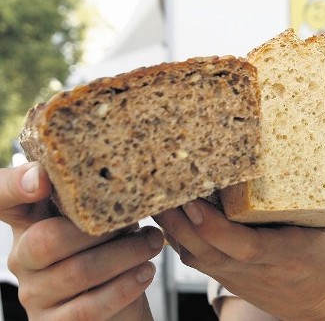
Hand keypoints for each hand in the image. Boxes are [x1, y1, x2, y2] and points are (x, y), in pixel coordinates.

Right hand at [1, 163, 163, 320]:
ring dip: (126, 255)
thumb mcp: (101, 219)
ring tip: (152, 244)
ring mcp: (35, 293)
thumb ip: (98, 198)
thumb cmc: (110, 251)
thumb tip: (126, 175)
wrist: (119, 307)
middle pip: (47, 239)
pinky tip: (144, 272)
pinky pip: (88, 308)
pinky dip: (124, 287)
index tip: (41, 180)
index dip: (15, 186)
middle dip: (101, 230)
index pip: (4, 197)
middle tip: (139, 224)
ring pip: (77, 272)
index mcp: (30, 221)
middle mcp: (22, 257)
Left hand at [154, 199, 324, 320]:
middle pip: (206, 250)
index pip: (244, 247)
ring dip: (171, 226)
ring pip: (193, 255)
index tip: (195, 203)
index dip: (215, 228)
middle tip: (160, 184)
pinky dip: (175, 234)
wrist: (318, 305)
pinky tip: (166, 209)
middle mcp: (255, 269)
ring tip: (155, 191)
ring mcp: (235, 275)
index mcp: (287, 255)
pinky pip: (193, 257)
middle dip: (178, 220)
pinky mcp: (225, 276)